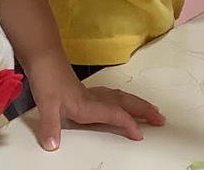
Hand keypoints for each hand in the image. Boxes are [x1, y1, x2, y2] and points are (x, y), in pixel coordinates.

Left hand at [25, 57, 164, 151]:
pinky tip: (121, 101)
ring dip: (137, 104)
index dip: (128, 124)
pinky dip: (123, 100)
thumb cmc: (46, 78)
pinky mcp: (86, 91)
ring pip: (121, 98)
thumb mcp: (46, 104)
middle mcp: (94, 98)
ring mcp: (91, 93)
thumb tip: (52, 146)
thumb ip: (50, 126)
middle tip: (161, 119)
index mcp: (88, 104)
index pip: (114, 114)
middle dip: (144, 111)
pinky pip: (112, 96)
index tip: (140, 135)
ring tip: (151, 110)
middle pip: (125, 103)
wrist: (42, 57)